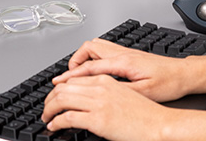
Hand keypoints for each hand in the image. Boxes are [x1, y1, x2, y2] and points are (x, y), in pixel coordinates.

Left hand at [42, 74, 171, 140]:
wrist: (159, 124)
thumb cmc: (145, 114)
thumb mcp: (124, 95)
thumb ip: (106, 93)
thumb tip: (90, 101)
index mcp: (106, 80)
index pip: (74, 79)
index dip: (60, 89)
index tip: (54, 97)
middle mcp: (100, 88)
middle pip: (64, 87)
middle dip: (50, 99)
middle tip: (46, 109)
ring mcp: (98, 103)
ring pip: (61, 100)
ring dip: (49, 109)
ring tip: (46, 118)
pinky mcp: (97, 119)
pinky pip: (67, 118)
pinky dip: (56, 122)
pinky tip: (54, 126)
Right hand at [53, 39, 192, 102]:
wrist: (184, 74)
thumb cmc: (169, 83)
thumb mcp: (144, 93)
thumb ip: (120, 92)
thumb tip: (99, 94)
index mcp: (124, 62)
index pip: (90, 66)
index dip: (71, 75)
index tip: (59, 83)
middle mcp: (123, 53)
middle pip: (89, 48)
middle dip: (74, 61)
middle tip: (67, 77)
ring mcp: (126, 52)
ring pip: (97, 46)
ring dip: (84, 57)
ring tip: (78, 73)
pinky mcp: (130, 55)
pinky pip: (105, 51)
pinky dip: (94, 58)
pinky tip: (95, 70)